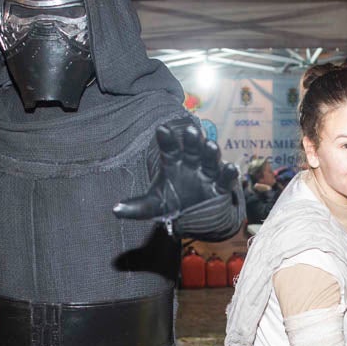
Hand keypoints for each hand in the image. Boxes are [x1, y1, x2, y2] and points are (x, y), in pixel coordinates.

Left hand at [112, 122, 238, 222]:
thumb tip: (115, 210)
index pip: (169, 148)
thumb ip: (138, 207)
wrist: (195, 216)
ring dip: (211, 151)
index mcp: (174, 162)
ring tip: (210, 145)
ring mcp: (208, 172)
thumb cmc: (174, 202)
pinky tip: (231, 168)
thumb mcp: (155, 205)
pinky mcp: (221, 186)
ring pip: (210, 158)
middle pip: (192, 148)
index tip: (162, 129)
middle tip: (191, 130)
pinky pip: (225, 178)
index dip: (166, 139)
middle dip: (192, 140)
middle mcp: (192, 162)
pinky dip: (229, 173)